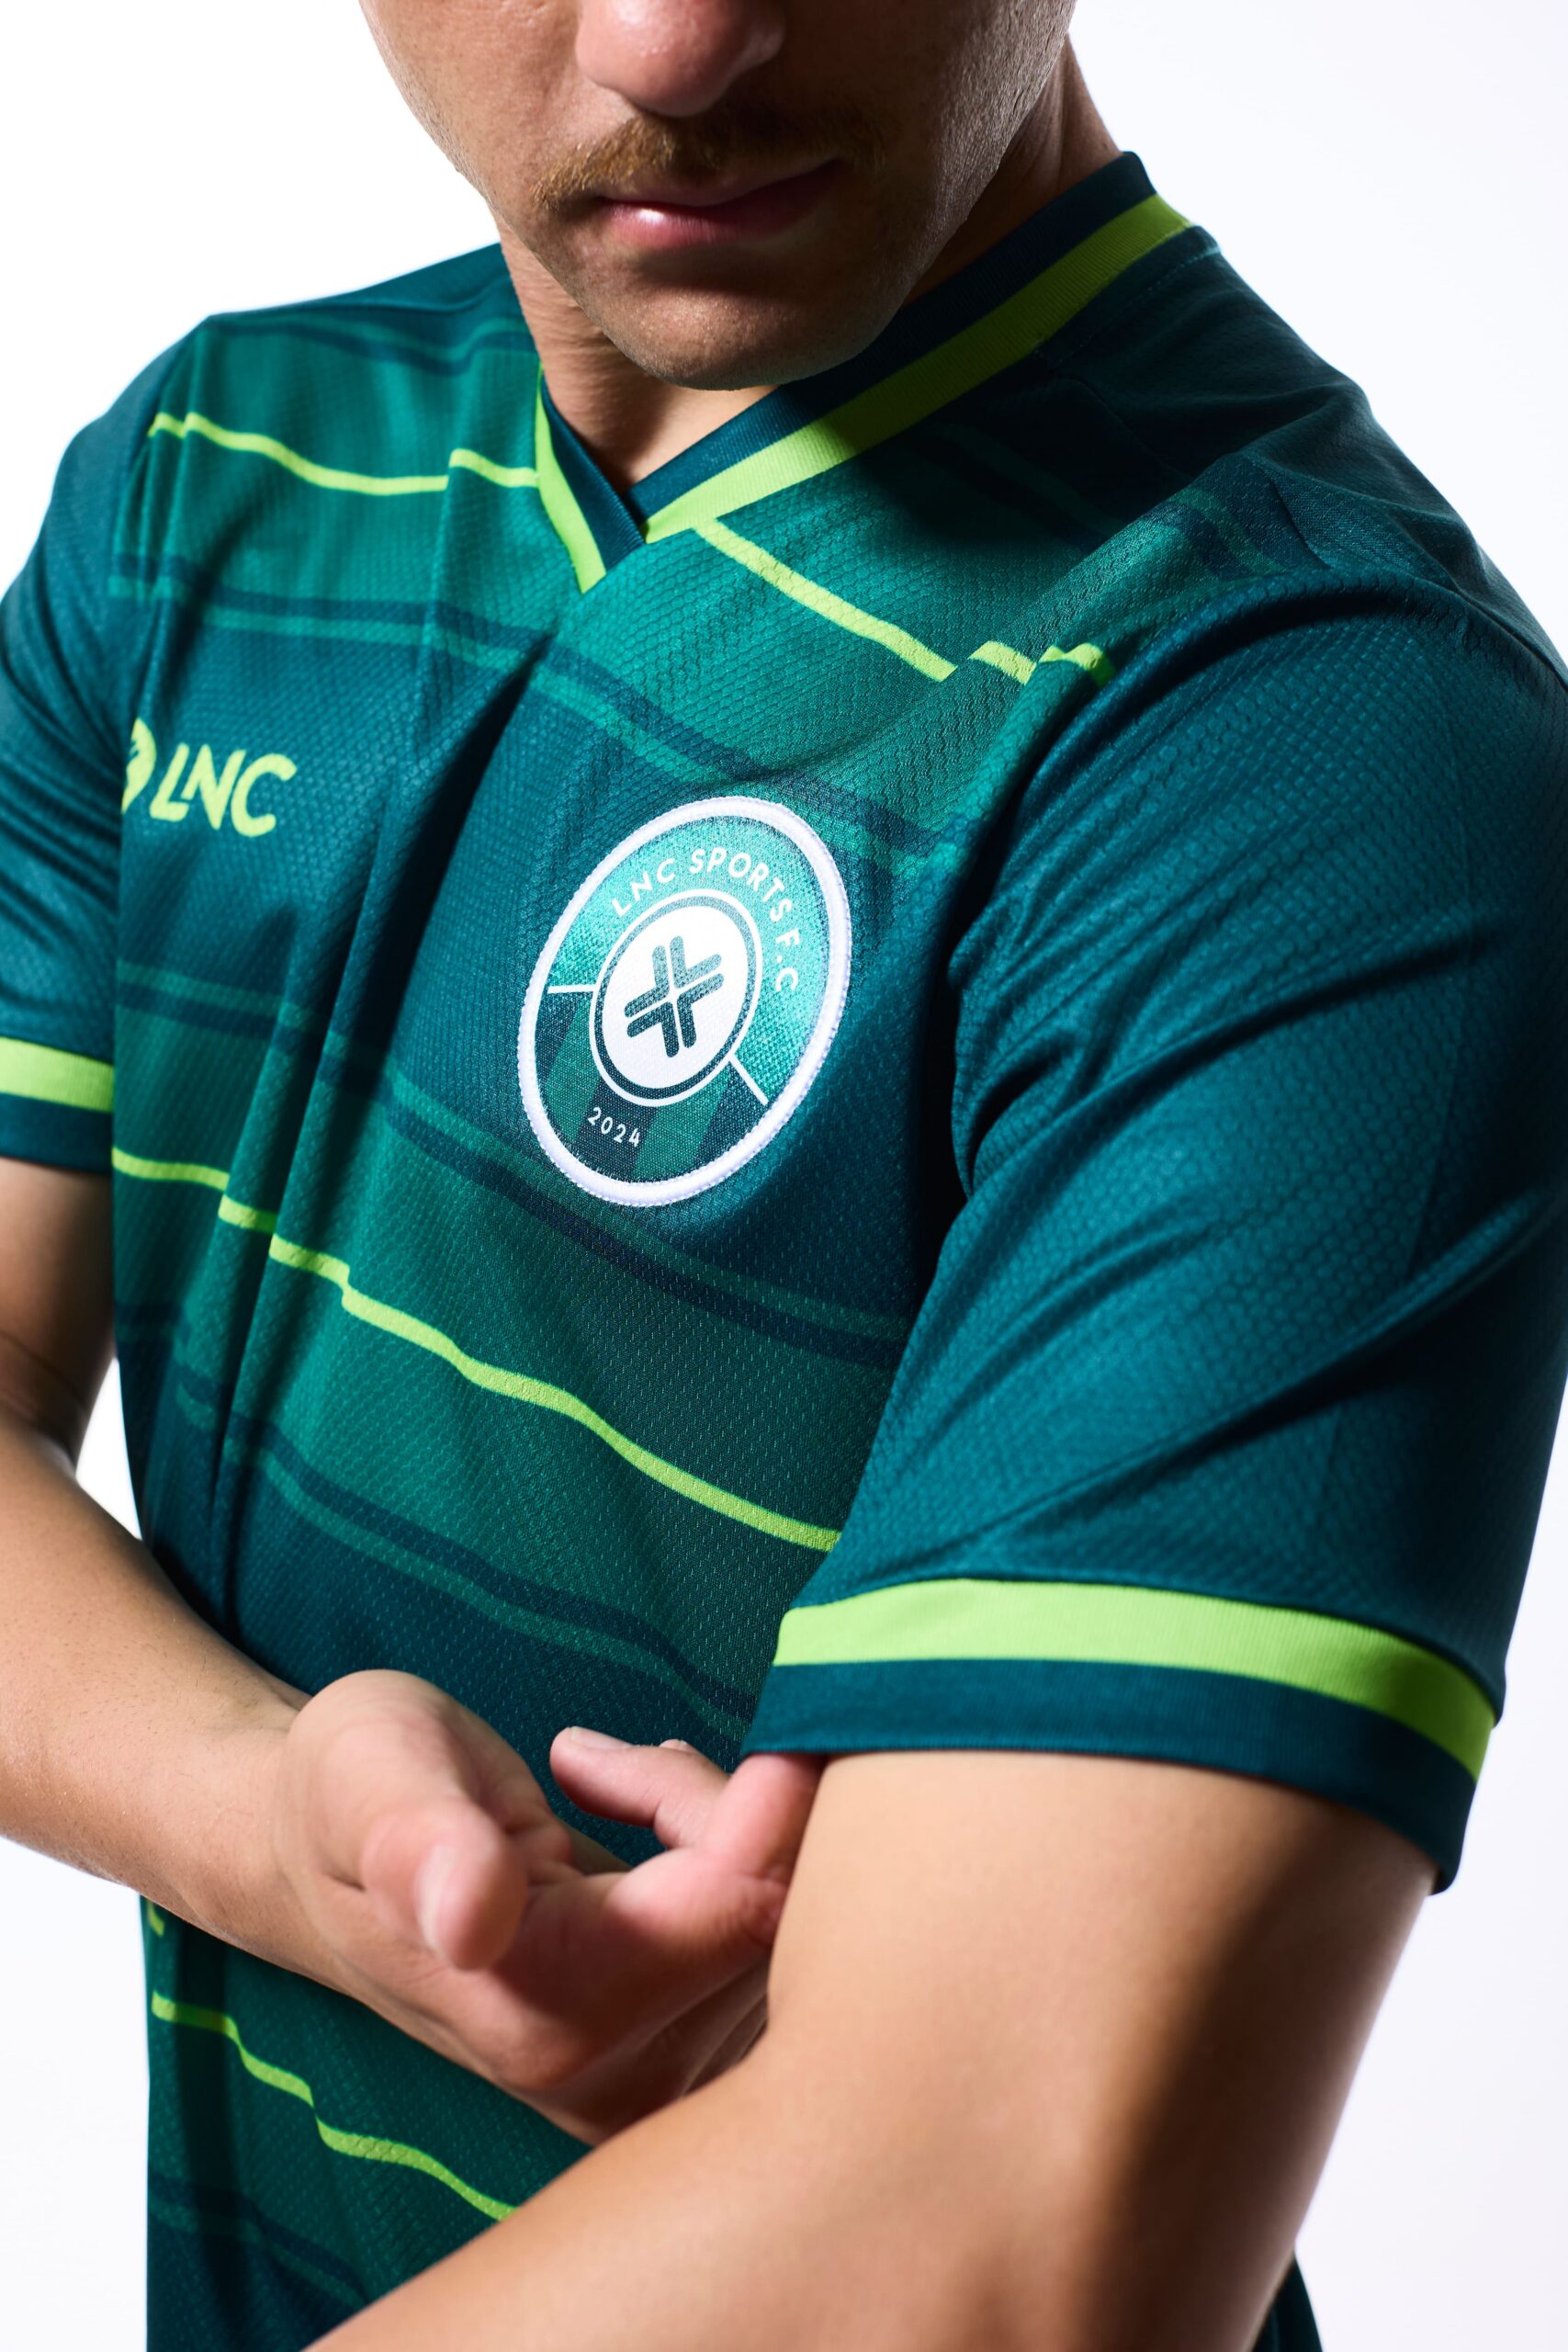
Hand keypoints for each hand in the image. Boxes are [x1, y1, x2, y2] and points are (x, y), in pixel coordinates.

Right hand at [267, 1669, 824, 2141]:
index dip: (768, 1802)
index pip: (739, 1906)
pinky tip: (659, 1825)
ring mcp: (661, 2080)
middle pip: (790, 1917)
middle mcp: (616, 2080)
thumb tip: (467, 1915)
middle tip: (629, 1758)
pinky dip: (745, 1856)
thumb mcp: (365, 1776)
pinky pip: (789, 1940)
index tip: (760, 1728)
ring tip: (616, 1783)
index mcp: (545, 2017)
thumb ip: (416, 1839)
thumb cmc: (354, 1794)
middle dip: (746, 1808)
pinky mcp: (694, 2060)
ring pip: (798, 1923)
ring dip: (734, 1824)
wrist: (327, 1861)